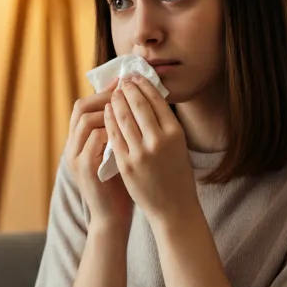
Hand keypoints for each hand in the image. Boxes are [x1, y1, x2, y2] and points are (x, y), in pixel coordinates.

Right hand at [65, 79, 133, 234]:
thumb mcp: (117, 154)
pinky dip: (111, 129)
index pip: (84, 105)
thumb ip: (119, 133)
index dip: (103, 91)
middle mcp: (72, 146)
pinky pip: (95, 138)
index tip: (124, 81)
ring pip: (86, 120)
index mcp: (79, 142)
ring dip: (109, 110)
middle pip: (81, 107)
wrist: (113, 217)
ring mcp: (76, 157)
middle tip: (125, 88)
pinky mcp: (85, 168)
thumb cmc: (120, 186)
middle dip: (104, 95)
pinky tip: (129, 128)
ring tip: (128, 106)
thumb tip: (135, 104)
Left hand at [104, 75, 200, 226]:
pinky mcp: (126, 164)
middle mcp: (158, 141)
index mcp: (175, 134)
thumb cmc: (177, 176)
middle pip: (139, 105)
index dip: (144, 86)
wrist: (173, 208)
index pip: (157, 101)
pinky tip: (108, 111)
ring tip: (114, 92)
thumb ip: (165, 126)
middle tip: (122, 80)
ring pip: (124, 118)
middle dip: (128, 89)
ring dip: (117, 101)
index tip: (136, 77)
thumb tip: (150, 100)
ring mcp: (140, 153)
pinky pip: (114, 136)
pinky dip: (110, 120)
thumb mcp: (179, 147)